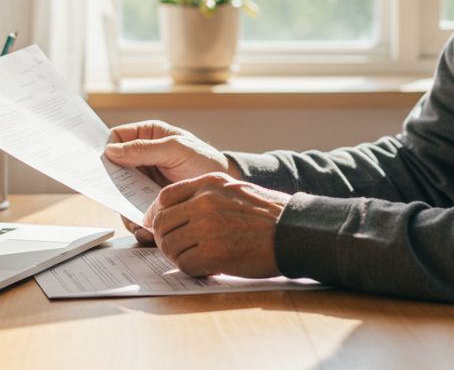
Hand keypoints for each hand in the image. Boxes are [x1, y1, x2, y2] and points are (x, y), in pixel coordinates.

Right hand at [104, 120, 240, 243]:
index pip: (116, 137)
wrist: (222, 190)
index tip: (98, 163)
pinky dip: (134, 221)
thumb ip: (145, 149)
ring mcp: (142, 180)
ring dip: (122, 206)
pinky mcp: (147, 201)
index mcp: (147, 135)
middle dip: (109, 182)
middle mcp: (140, 157)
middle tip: (111, 195)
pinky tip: (144, 228)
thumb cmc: (204, 160)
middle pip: (112, 167)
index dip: (104, 148)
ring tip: (135, 218)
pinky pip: (131, 211)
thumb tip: (111, 150)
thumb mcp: (176, 149)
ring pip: (118, 192)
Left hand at [143, 173, 288, 278]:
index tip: (161, 226)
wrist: (294, 231)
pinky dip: (192, 269)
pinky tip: (207, 267)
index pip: (165, 197)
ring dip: (179, 256)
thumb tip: (178, 212)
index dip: (158, 215)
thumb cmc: (269, 215)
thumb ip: (206, 196)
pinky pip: (184, 265)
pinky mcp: (214, 253)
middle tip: (177, 248)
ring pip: (170, 246)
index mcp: (209, 183)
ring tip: (196, 258)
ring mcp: (207, 227)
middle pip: (162, 224)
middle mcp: (205, 202)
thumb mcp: (235, 189)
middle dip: (165, 239)